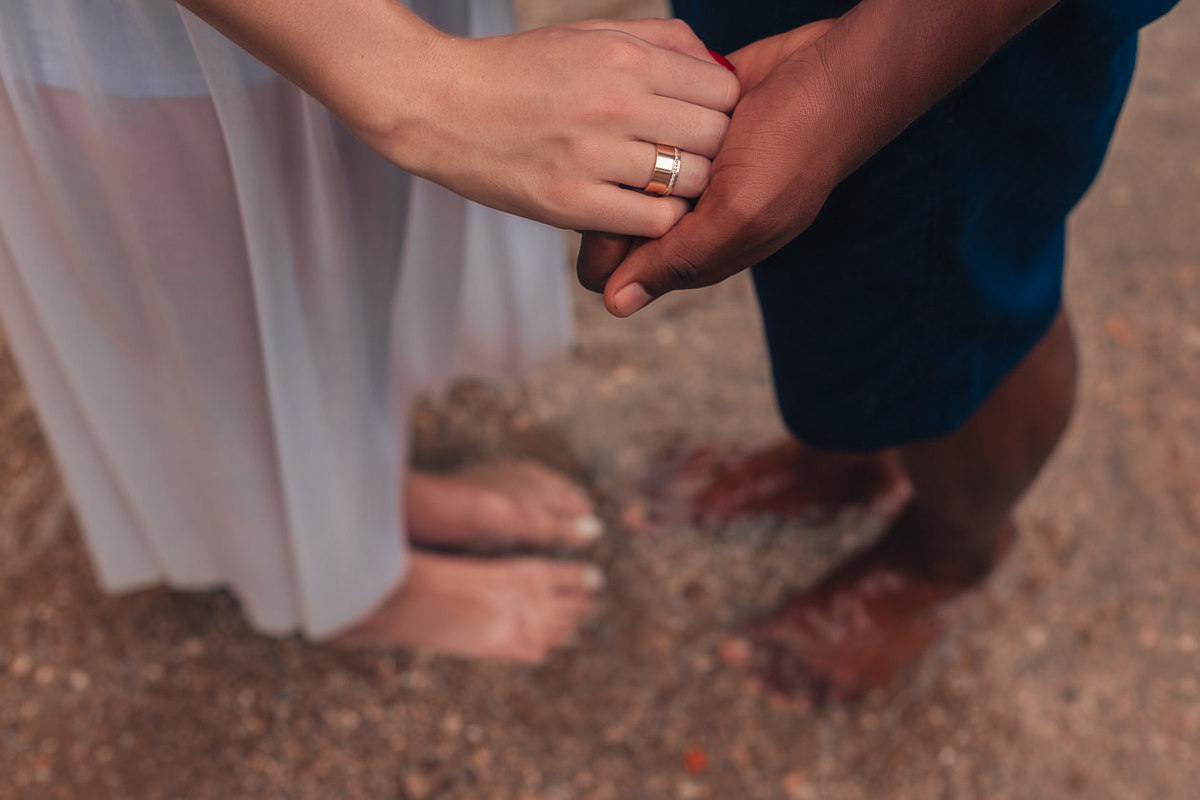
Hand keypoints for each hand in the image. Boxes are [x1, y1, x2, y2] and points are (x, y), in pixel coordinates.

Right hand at [364, 19, 740, 236]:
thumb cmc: (518, 71)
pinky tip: (637, 207)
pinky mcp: (570, 202)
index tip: (697, 123)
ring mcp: (593, 154)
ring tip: (660, 185)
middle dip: (710, 150)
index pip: (722, 90)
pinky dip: (658, 219)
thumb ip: (657, 41)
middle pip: (714, 136)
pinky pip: (653, 220)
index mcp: (624, 57)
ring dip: (685, 188)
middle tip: (684, 158)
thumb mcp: (587, 35)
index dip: (720, 111)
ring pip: (690, 181)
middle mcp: (615, 102)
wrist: (437, 104)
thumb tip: (715, 65)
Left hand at [575, 20, 836, 313]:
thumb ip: (680, 259)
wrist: (833, 74)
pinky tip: (647, 112)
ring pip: (627, 182)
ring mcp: (690, 177)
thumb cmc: (796, 147)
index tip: (609, 212)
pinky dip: (643, 129)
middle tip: (628, 164)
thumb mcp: (740, 212)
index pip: (625, 268)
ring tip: (634, 130)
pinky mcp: (689, 136)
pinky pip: (647, 142)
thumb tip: (617, 306)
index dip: (606, 246)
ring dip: (623, 159)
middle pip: (619, 224)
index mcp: (700, 250)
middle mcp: (692, 219)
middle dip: (611, 200)